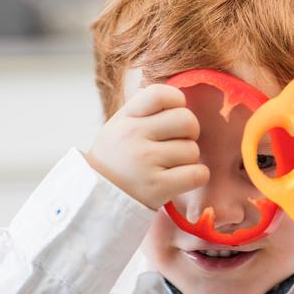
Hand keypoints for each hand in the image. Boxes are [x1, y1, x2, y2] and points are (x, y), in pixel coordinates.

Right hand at [85, 84, 209, 209]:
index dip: (177, 102)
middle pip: (187, 120)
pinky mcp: (157, 187)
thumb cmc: (116, 161)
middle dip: (190, 133)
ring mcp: (145, 162)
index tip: (173, 116)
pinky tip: (181, 179)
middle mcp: (133, 136)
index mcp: (125, 118)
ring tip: (170, 166)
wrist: (95, 199)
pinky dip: (196, 177)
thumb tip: (182, 101)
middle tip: (178, 144)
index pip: (161, 94)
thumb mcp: (119, 127)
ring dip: (188, 160)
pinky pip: (197, 174)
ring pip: (193, 150)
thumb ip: (145, 112)